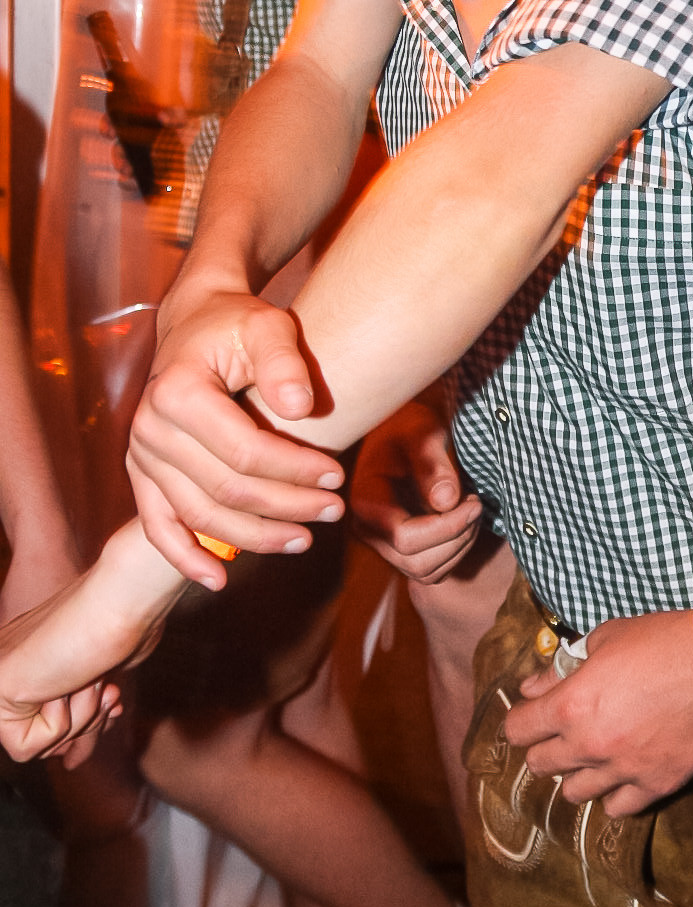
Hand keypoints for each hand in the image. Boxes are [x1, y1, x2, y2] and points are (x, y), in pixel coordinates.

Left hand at [0, 522, 180, 764]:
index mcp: (29, 660)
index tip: (110, 692)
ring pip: (35, 747)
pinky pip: (27, 747)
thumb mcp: (99, 680)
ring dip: (78, 717)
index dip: (86, 720)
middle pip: (43, 742)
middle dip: (84, 720)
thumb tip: (70, 764)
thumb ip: (81, 716)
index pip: (46, 724)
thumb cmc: (124, 622)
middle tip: (100, 684)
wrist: (122, 597)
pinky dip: (62, 723)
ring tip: (90, 677)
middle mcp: (7, 667)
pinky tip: (72, 681)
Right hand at [128, 285, 345, 585]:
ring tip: (302, 541)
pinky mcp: (142, 474)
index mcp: (177, 392)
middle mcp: (150, 428)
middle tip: (333, 511)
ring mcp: (141, 456)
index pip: (245, 451)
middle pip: (225, 489)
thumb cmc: (238, 325)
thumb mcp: (267, 326)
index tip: (337, 475)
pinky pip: (157, 526)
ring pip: (198, 516)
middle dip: (285, 507)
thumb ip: (284, 362)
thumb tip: (301, 409)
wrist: (194, 324)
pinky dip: (185, 558)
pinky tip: (217, 581)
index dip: (295, 469)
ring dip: (252, 538)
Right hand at [351, 401, 482, 584]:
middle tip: (476, 504)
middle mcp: (368, 529)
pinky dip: (455, 553)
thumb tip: (446, 501)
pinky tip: (464, 522)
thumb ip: (432, 463)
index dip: (446, 527)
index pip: (404, 537)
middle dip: (457, 538)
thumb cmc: (410, 426)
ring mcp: (382, 544)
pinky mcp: (400, 551)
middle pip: (416, 561)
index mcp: (365, 501)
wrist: (402, 432)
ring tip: (472, 510)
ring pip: (426, 572)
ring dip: (459, 547)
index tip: (474, 501)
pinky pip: (431, 572)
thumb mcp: (421, 432)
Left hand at [503, 608, 692, 816]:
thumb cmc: (664, 640)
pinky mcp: (658, 785)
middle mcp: (590, 745)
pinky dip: (614, 795)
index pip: (518, 729)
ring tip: (593, 755)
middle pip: (540, 765)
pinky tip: (622, 775)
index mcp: (571, 706)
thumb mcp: (606, 638)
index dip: (521, 719)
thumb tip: (533, 687)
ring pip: (575, 793)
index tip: (531, 713)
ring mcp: (624, 771)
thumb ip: (564, 667)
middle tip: (562, 732)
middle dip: (545, 746)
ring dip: (577, 773)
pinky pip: (619, 809)